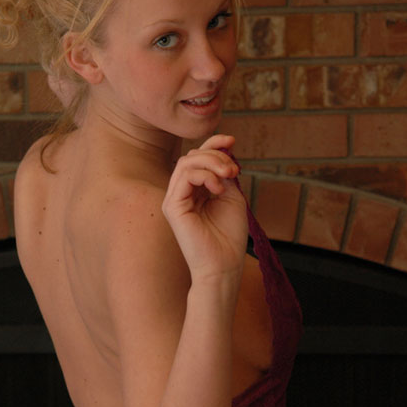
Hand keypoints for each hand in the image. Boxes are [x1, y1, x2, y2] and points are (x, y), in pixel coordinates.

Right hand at [162, 134, 247, 282]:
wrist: (224, 265)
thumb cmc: (229, 237)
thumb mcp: (232, 197)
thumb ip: (224, 175)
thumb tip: (223, 151)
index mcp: (194, 191)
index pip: (198, 158)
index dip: (214, 144)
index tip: (232, 141)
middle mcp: (180, 193)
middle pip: (192, 156)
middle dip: (216, 154)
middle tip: (234, 170)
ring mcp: (173, 200)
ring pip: (187, 162)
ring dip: (211, 162)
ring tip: (228, 176)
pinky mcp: (172, 207)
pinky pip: (184, 176)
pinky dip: (204, 175)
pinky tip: (218, 188)